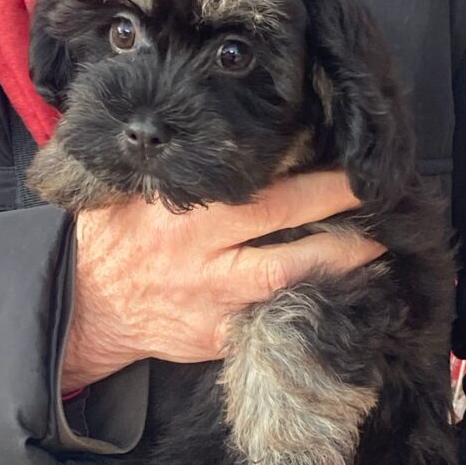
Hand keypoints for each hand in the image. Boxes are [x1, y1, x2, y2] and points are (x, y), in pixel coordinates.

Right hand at [60, 171, 384, 390]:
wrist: (85, 312)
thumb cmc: (108, 242)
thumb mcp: (120, 194)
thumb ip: (163, 169)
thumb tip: (202, 129)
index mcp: (178, 211)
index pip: (250, 184)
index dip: (303, 172)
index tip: (343, 158)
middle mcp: (201, 253)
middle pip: (280, 220)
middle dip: (336, 205)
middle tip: (381, 194)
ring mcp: (214, 300)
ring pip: (287, 278)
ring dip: (338, 263)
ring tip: (379, 248)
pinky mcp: (220, 335)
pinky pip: (272, 321)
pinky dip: (309, 309)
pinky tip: (343, 298)